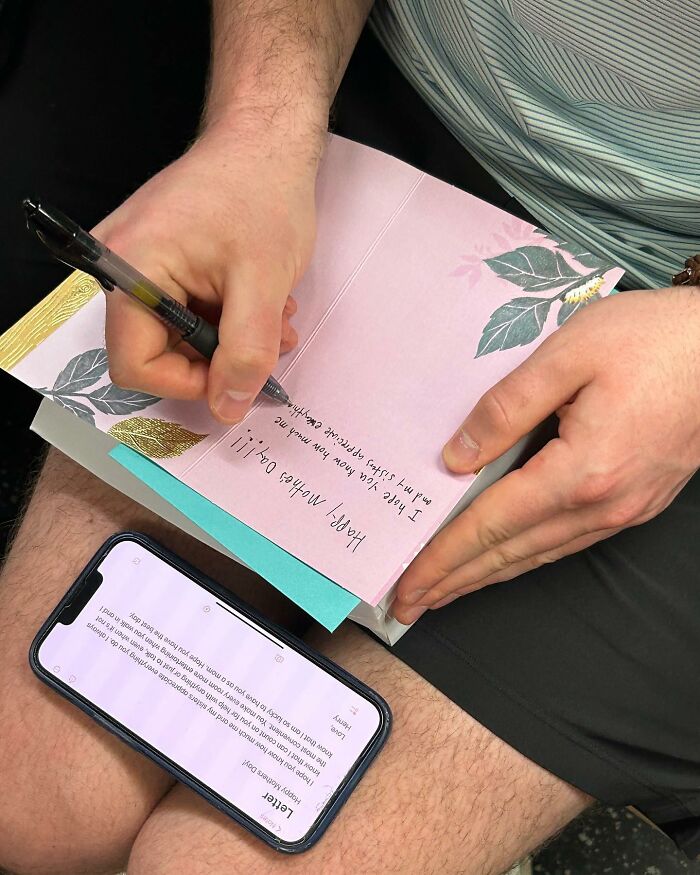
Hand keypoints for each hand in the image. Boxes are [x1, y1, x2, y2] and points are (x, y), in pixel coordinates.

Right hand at [96, 126, 317, 422]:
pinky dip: (224, 317)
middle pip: (155, 351)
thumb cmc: (262, 192)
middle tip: (266, 349)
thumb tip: (227, 409)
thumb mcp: (263, 283)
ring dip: (228, 340)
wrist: (265, 140)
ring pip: (177, 334)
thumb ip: (245, 352)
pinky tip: (261, 304)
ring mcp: (140, 261)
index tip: (235, 379)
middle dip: (215, 361)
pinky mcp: (161, 258)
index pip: (134, 363)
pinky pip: (184, 309)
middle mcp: (123, 265)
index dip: (187, 384)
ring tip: (274, 321)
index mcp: (134, 266)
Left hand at [392, 288, 699, 623]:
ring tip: (446, 591)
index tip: (406, 584)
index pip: (490, 525)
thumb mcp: (568, 354)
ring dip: (487, 575)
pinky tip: (505, 559)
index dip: (443, 558)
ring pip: (538, 555)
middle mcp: (603, 504)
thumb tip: (457, 456)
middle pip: (510, 553)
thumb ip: (506, 408)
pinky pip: (565, 542)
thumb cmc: (654, 340)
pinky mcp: (635, 502)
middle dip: (454, 582)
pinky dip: (525, 557)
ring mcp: (624, 509)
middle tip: (409, 604)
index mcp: (582, 471)